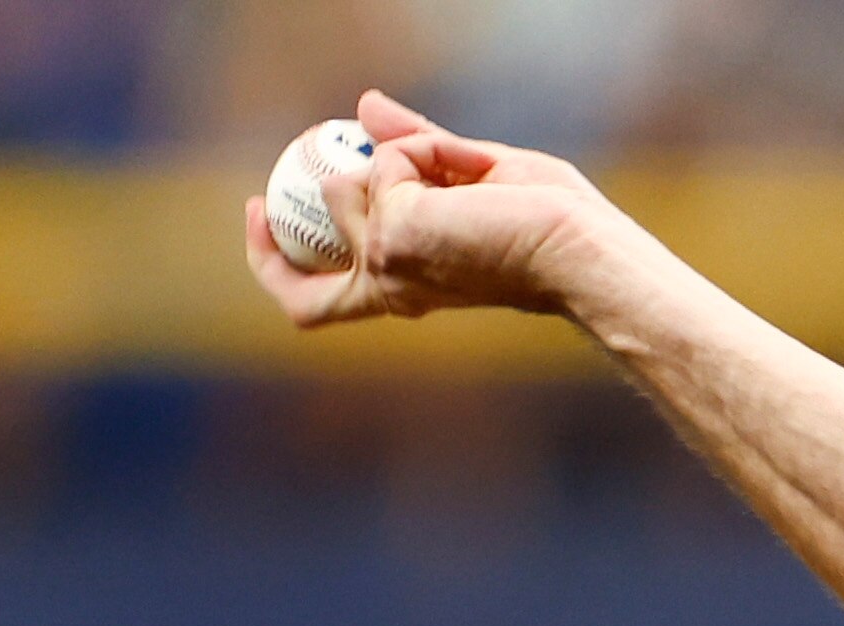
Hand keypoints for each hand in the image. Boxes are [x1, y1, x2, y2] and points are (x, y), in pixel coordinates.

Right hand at [243, 89, 617, 327]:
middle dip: (264, 248)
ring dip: (396, 156)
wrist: (583, 251)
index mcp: (406, 287)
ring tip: (458, 168)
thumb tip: (364, 106)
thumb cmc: (553, 227)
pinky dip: (422, 149)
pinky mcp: (392, 233)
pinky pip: (386, 160)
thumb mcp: (474, 176)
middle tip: (259, 200)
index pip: (321, 301)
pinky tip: (466, 171)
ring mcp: (385, 262)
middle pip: (300, 296)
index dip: (277, 263)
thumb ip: (416, 148)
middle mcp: (389, 287)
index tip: (263, 214)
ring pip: (343, 187)